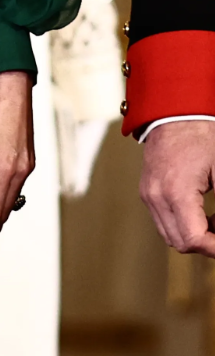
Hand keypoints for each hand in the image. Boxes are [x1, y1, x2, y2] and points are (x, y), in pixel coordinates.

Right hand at [140, 120, 214, 256]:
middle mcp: (155, 195)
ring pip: (170, 235)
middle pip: (180, 242)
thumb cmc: (202, 135)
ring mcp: (148, 193)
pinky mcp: (147, 190)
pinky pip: (163, 220)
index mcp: (175, 191)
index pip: (194, 239)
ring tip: (214, 222)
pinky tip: (201, 212)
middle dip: (206, 245)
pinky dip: (182, 224)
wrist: (175, 111)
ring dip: (194, 236)